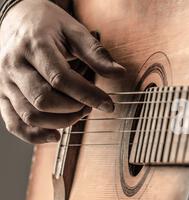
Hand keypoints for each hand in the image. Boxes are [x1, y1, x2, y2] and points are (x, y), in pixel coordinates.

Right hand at [0, 0, 125, 143]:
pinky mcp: (2, 95)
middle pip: (44, 100)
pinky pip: (13, 123)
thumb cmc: (48, 25)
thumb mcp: (75, 31)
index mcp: (34, 47)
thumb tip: (119, 73)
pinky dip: (34, 136)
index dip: (88, 95)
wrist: (16, 16)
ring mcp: (5, 82)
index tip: (108, 104)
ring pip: (29, 115)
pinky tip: (55, 135)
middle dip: (73, 109)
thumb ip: (96, 53)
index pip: (61, 79)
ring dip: (60, 122)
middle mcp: (15, 66)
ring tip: (77, 113)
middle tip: (90, 105)